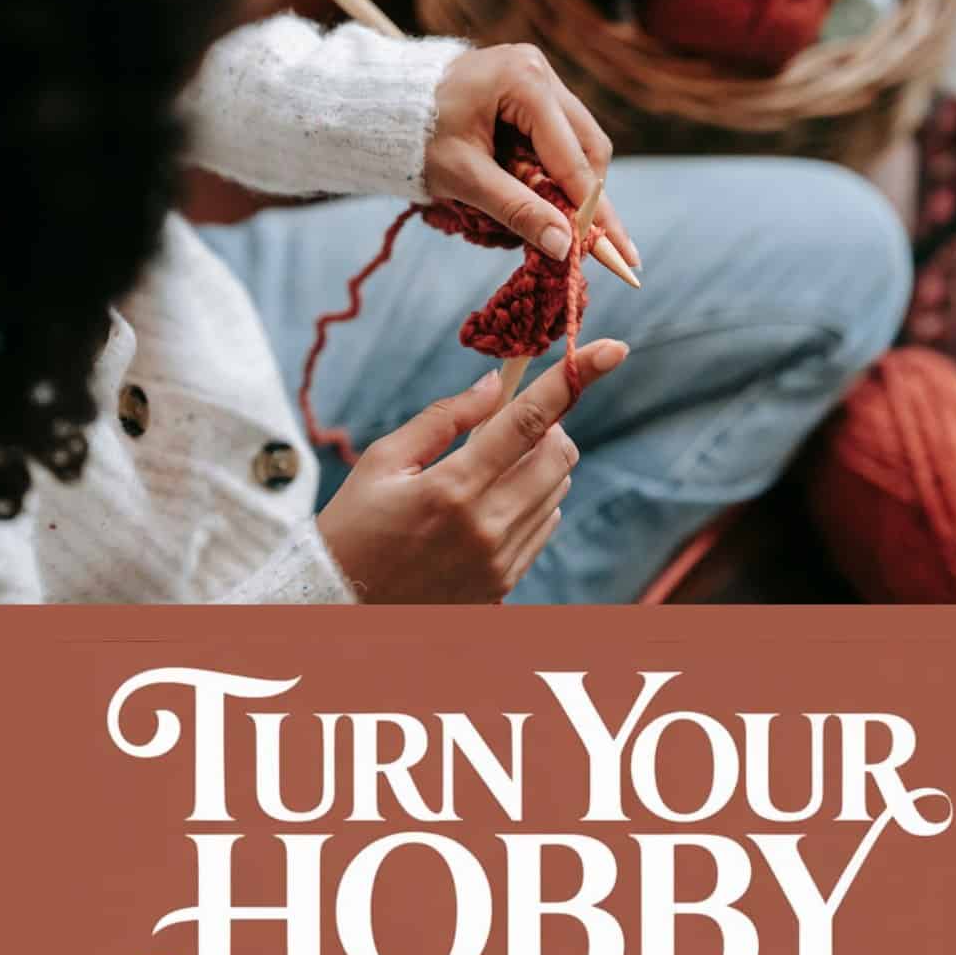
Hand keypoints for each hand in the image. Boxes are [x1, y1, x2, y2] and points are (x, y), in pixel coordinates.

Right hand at [317, 339, 627, 602]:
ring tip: (488, 472)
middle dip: (547, 428)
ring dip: (537, 467)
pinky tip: (489, 508)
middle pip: (559, 456)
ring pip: (556, 491)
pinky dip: (531, 504)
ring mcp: (499, 562)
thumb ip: (444, 419)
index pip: (529, 420)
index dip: (575, 378)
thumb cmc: (354, 526)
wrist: (342, 605)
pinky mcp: (503, 585)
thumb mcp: (383, 462)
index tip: (613, 349)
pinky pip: (544, 528)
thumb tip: (496, 385)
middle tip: (510, 428)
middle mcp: (486, 528)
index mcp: (452, 488)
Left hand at [425, 45, 637, 269]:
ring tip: (553, 218)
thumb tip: (564, 247)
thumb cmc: (418, 137)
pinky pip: (559, 136)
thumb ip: (516, 210)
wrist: (386, 105)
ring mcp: (538, 75)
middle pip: (589, 146)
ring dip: (571, 185)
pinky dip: (554, 170)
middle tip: (590, 246)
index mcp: (525, 82)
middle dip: (589, 198)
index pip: (573, 159)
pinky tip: (538, 193)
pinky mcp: (531, 87)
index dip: (596, 212)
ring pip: (580, 141)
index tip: (620, 254)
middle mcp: (540, 70)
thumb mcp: (465, 178)